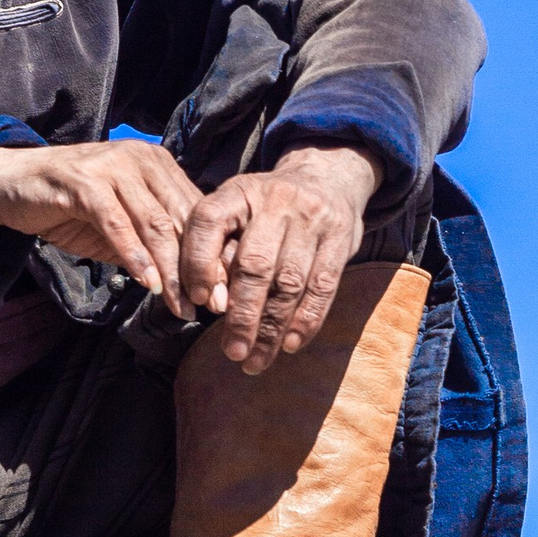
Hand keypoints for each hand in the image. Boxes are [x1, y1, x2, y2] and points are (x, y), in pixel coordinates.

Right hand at [0, 140, 203, 295]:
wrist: (12, 184)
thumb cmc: (71, 206)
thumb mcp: (122, 224)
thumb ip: (154, 241)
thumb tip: (197, 281)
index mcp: (159, 164)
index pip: (196, 214)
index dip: (213, 256)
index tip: (224, 295)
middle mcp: (142, 159)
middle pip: (180, 220)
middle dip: (199, 268)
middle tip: (210, 306)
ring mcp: (113, 167)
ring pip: (153, 224)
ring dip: (169, 270)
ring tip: (180, 304)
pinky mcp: (84, 182)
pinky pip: (117, 223)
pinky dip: (134, 256)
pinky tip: (145, 284)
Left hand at [179, 144, 379, 372]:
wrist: (328, 177)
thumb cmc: (269, 207)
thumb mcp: (239, 209)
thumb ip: (220, 248)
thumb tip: (210, 303)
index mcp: (240, 191)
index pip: (208, 222)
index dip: (198, 264)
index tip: (197, 302)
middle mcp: (276, 201)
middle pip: (254, 265)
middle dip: (241, 315)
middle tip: (232, 352)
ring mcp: (311, 220)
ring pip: (288, 283)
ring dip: (272, 329)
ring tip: (257, 360)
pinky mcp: (340, 239)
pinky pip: (322, 287)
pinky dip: (305, 320)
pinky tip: (290, 344)